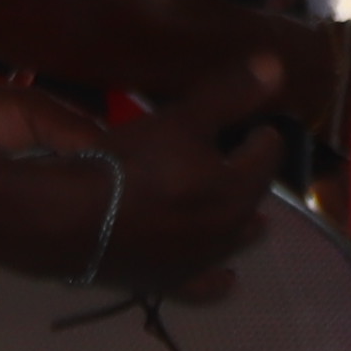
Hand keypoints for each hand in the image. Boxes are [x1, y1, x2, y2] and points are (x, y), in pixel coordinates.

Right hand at [87, 58, 293, 284]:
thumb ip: (230, 94)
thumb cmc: (129, 163)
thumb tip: (278, 66)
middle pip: (251, 197)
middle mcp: (227, 230)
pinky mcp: (169, 280)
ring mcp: (199, 260)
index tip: (259, 124)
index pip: (266, 156)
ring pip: (233, 238)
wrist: (72, 220)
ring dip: (243, 222)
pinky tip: (228, 279)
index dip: (264, 136)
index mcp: (237, 190)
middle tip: (246, 158)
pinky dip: (218, 280)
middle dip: (252, 176)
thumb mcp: (181, 118)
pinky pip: (204, 284)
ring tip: (254, 216)